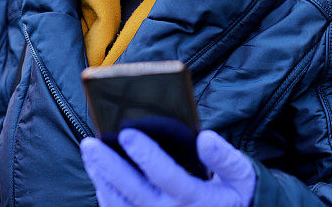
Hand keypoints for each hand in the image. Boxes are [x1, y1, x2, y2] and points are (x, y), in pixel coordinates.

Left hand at [80, 128, 255, 206]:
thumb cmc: (235, 196)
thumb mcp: (241, 176)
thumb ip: (225, 157)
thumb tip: (205, 138)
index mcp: (196, 199)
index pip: (165, 175)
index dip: (146, 154)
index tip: (127, 132)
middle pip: (132, 191)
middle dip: (109, 165)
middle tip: (90, 142)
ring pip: (119, 205)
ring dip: (101, 179)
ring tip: (90, 153)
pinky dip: (105, 195)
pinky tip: (98, 175)